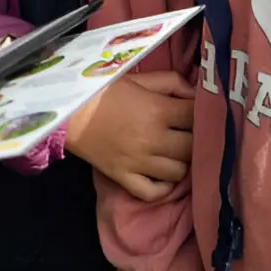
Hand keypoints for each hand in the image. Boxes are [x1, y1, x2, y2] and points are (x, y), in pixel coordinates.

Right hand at [67, 70, 193, 199]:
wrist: (68, 111)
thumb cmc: (104, 90)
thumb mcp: (139, 77)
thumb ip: (171, 82)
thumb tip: (196, 95)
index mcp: (158, 110)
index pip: (196, 116)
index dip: (202, 113)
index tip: (198, 112)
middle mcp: (153, 139)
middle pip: (193, 147)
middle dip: (195, 139)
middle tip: (189, 134)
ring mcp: (139, 162)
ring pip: (179, 172)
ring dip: (182, 162)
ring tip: (176, 153)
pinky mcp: (124, 177)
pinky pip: (153, 193)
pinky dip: (163, 188)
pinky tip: (163, 176)